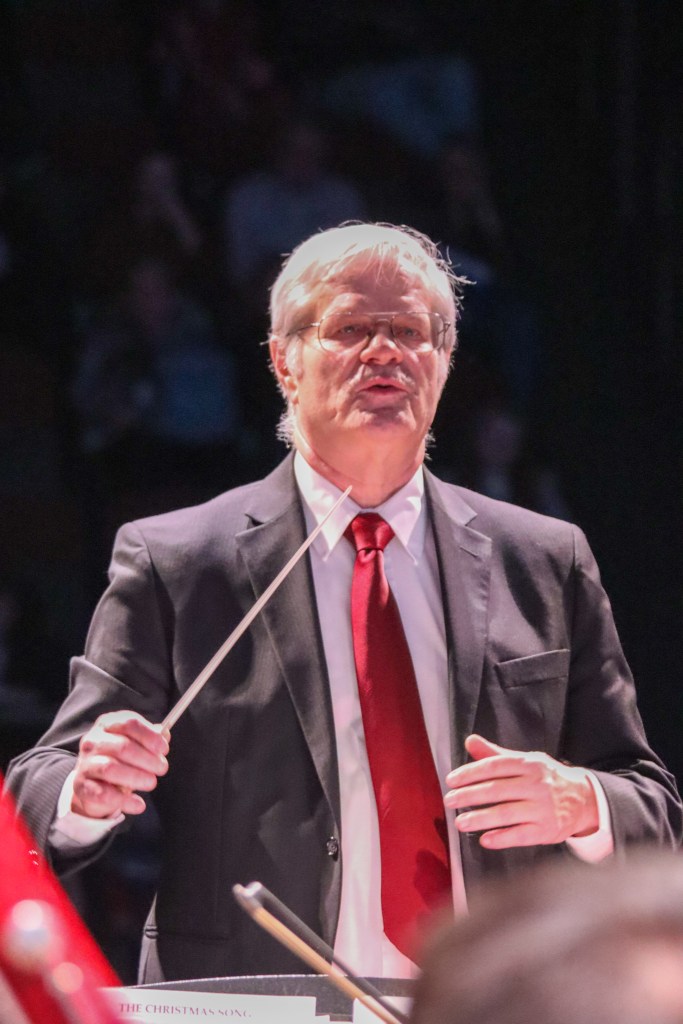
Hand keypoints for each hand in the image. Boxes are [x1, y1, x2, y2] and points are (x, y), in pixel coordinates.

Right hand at [71, 711, 169, 819]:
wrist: (93, 784)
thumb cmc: (119, 759)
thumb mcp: (135, 744)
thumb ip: (151, 738)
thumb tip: (164, 734)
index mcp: (108, 724)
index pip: (129, 724)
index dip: (150, 736)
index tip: (163, 749)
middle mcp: (93, 740)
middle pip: (123, 746)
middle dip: (147, 759)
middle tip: (162, 768)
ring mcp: (85, 763)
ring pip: (111, 768)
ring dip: (136, 777)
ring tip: (151, 783)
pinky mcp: (82, 787)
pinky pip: (104, 794)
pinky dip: (125, 800)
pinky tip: (138, 804)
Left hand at [444, 734, 598, 848]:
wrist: (585, 799)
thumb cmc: (546, 778)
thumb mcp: (525, 761)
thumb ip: (495, 754)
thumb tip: (470, 741)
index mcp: (529, 764)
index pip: (495, 766)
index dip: (471, 772)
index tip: (451, 780)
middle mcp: (536, 785)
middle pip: (497, 790)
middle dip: (470, 796)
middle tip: (449, 801)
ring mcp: (543, 808)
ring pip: (507, 813)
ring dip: (481, 819)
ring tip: (460, 822)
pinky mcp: (547, 830)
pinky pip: (521, 835)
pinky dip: (502, 838)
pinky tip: (485, 839)